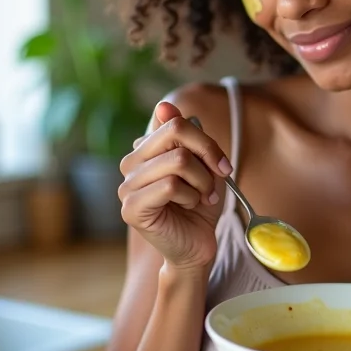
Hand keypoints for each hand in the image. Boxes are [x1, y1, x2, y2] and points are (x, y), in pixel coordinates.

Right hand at [118, 101, 232, 272]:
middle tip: (216, 180)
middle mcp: (130, 163)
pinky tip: (188, 207)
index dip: (206, 142)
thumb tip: (163, 105)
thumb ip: (187, 135)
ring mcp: (126, 185)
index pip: (175, 123)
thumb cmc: (200, 204)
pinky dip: (190, 196)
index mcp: (145, 149)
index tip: (223, 164)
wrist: (197, 244)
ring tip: (202, 196)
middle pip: (175, 133)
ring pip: (177, 161)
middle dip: (206, 156)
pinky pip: (170, 185)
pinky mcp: (131, 207)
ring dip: (202, 181)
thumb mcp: (203, 164)